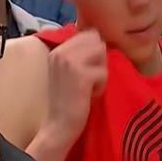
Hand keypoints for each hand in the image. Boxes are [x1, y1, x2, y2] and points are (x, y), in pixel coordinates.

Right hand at [44, 29, 107, 145]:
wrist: (58, 126)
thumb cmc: (67, 100)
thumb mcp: (68, 71)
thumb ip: (79, 54)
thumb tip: (100, 40)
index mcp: (57, 50)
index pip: (88, 34)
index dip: (95, 51)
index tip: (87, 69)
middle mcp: (61, 52)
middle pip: (96, 40)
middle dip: (99, 59)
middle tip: (89, 78)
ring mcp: (69, 62)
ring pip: (101, 52)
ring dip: (101, 71)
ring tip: (89, 85)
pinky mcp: (80, 75)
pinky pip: (103, 72)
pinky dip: (101, 85)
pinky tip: (90, 94)